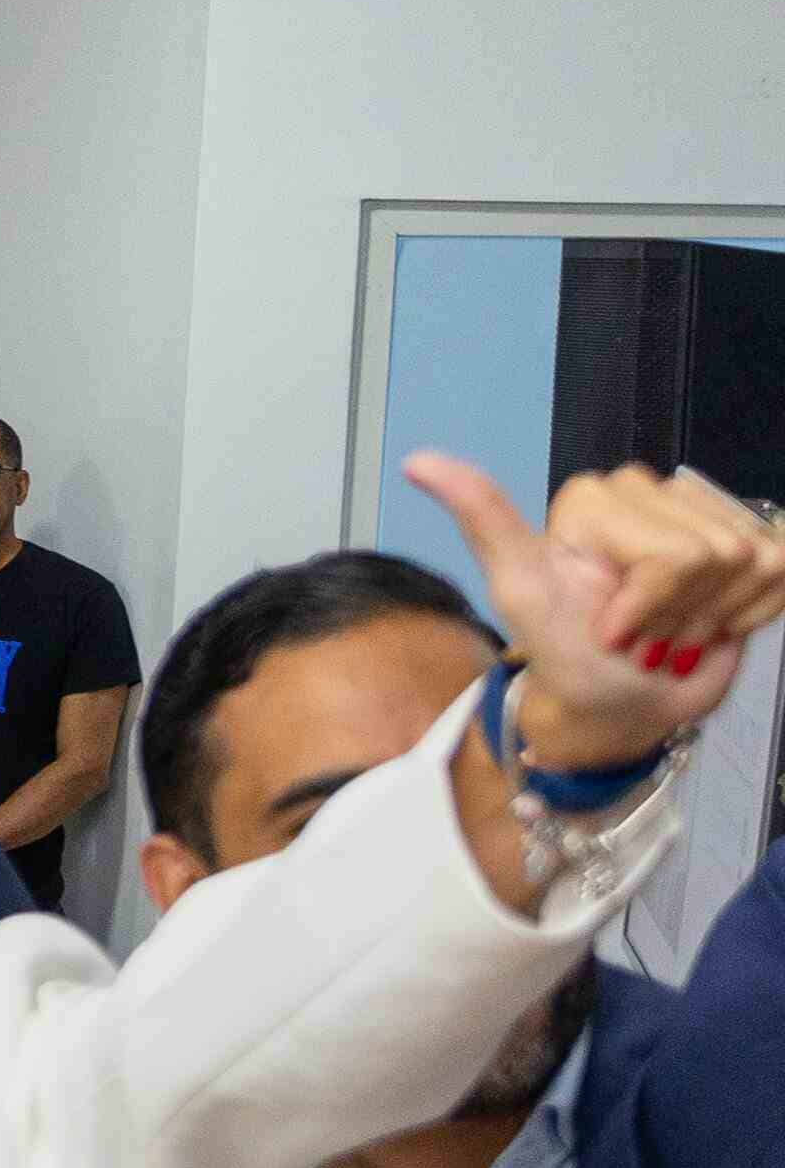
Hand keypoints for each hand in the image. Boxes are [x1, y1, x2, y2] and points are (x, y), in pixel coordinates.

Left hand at [413, 455, 784, 770]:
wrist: (616, 706)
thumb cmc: (566, 656)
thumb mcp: (521, 591)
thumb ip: (483, 520)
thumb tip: (418, 461)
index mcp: (596, 497)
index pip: (671, 553)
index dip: (644, 606)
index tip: (607, 628)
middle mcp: (652, 493)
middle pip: (713, 554)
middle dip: (677, 614)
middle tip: (640, 634)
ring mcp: (707, 515)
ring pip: (752, 560)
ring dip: (712, 618)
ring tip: (669, 632)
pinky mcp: (755, 544)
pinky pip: (782, 567)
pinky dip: (754, 615)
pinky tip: (714, 625)